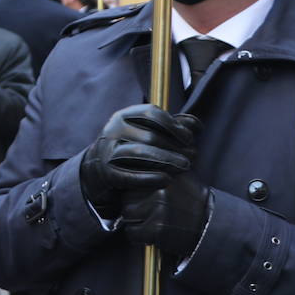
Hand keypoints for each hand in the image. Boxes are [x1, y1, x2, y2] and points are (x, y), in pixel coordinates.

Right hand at [79, 104, 198, 208]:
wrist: (99, 165)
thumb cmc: (131, 144)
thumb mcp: (145, 130)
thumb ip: (171, 126)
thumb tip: (196, 126)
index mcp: (124, 115)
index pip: (151, 113)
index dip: (173, 125)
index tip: (189, 138)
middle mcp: (114, 129)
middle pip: (150, 136)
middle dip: (176, 147)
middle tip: (193, 156)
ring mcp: (108, 150)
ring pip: (140, 153)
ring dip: (167, 160)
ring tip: (185, 166)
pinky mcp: (107, 172)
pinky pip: (129, 175)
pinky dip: (150, 178)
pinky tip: (167, 180)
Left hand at [121, 170, 209, 259]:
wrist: (212, 225)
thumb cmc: (195, 201)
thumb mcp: (181, 176)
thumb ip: (159, 169)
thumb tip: (133, 162)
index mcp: (163, 171)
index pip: (133, 177)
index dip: (134, 190)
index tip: (139, 196)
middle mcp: (159, 187)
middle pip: (127, 195)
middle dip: (133, 205)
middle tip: (145, 213)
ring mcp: (157, 207)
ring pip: (127, 214)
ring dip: (134, 221)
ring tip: (148, 223)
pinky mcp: (157, 227)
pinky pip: (132, 232)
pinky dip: (138, 237)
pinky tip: (150, 235)